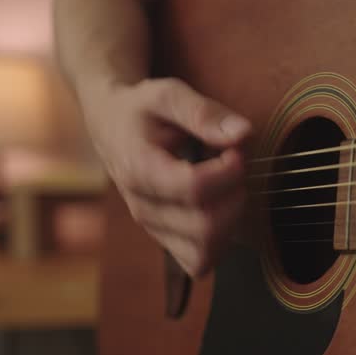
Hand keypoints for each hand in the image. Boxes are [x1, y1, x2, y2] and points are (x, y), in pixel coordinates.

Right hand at [82, 77, 250, 276]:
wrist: (112, 126)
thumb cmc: (141, 109)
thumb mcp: (167, 94)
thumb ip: (204, 113)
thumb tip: (243, 134)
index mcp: (139, 170)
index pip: (195, 189)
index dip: (228, 171)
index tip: (234, 150)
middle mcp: (143, 207)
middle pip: (206, 226)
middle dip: (234, 194)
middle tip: (234, 166)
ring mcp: (153, 228)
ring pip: (206, 250)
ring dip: (231, 218)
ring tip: (226, 186)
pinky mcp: (165, 240)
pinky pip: (200, 261)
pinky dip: (220, 240)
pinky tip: (220, 208)